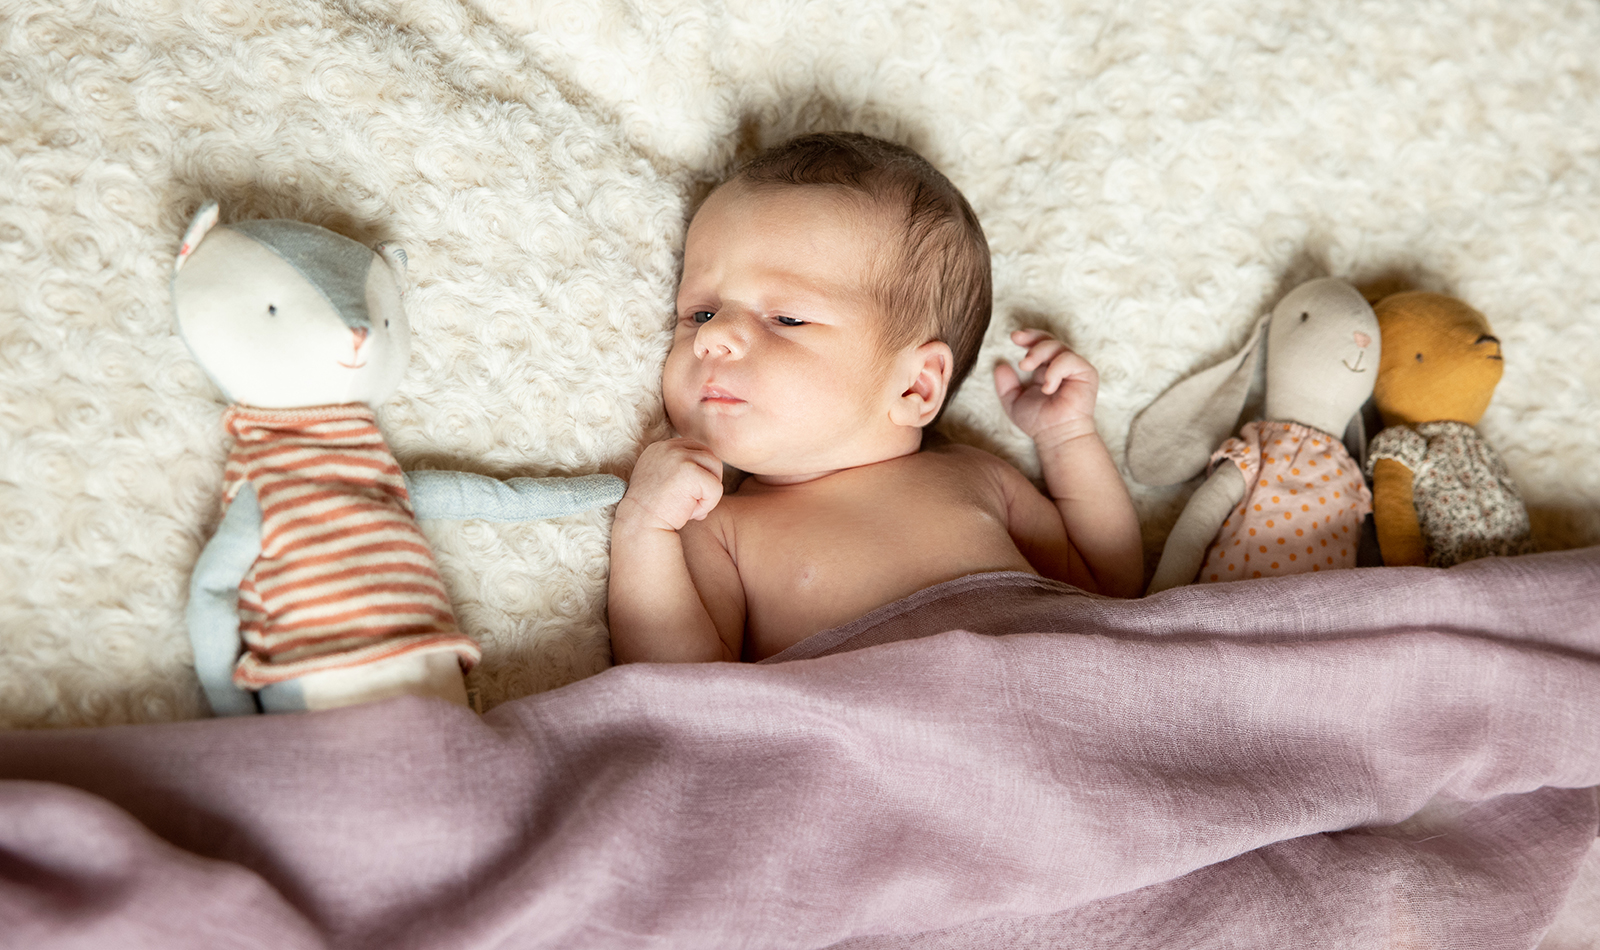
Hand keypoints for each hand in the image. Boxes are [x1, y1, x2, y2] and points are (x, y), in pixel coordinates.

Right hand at [616, 438, 723, 532]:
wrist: (640, 527)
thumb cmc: (654, 511)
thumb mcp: (663, 481)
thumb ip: (681, 470)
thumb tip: (712, 472)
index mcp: (661, 447)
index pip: (696, 450)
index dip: (699, 474)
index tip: (685, 494)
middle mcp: (669, 447)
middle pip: (709, 456)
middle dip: (707, 482)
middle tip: (691, 503)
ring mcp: (679, 456)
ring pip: (716, 468)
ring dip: (708, 493)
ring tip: (690, 507)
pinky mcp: (689, 471)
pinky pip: (716, 487)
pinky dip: (708, 505)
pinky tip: (691, 514)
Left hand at [994, 329, 1100, 448]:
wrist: (1055, 436)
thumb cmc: (1039, 422)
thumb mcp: (1013, 401)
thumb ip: (1005, 385)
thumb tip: (1000, 365)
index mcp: (1046, 368)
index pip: (1040, 344)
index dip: (1028, 337)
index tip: (1014, 337)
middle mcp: (1061, 366)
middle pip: (1049, 340)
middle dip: (1032, 339)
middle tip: (1017, 342)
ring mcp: (1074, 368)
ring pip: (1058, 346)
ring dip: (1039, 352)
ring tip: (1026, 366)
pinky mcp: (1086, 373)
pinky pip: (1069, 360)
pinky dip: (1055, 370)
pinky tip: (1048, 387)